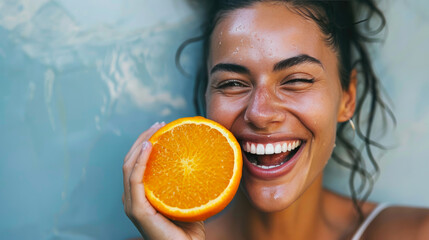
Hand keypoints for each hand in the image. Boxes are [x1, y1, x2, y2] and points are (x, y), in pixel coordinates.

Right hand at [122, 122, 205, 239]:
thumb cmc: (189, 229)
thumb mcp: (187, 199)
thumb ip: (187, 183)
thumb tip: (201, 160)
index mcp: (141, 195)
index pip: (136, 163)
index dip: (145, 143)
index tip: (161, 128)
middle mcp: (132, 197)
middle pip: (131, 160)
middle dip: (143, 138)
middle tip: (159, 124)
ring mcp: (132, 204)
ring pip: (129, 165)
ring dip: (141, 144)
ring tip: (156, 130)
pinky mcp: (136, 210)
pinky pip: (135, 179)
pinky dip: (140, 161)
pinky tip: (150, 146)